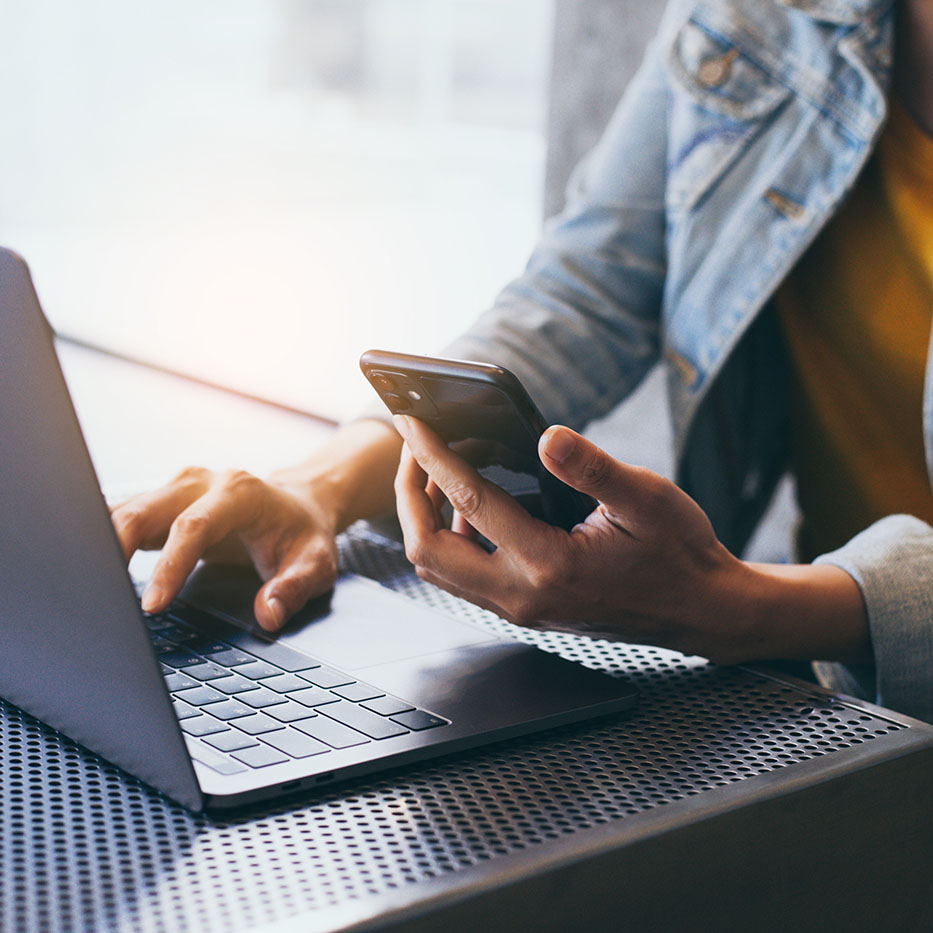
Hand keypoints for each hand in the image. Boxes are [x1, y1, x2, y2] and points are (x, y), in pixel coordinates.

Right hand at [111, 466, 338, 630]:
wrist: (298, 505)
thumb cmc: (302, 534)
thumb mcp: (315, 564)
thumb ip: (294, 588)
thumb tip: (268, 614)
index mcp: (240, 492)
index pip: (194, 526)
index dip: (170, 565)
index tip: (153, 605)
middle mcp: (203, 483)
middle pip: (146, 510)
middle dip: (116, 548)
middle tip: (99, 594)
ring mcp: (178, 490)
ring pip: (126, 510)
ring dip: (101, 543)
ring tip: (85, 584)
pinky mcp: (162, 504)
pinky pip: (123, 516)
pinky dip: (103, 539)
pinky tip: (89, 566)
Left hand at [392, 416, 869, 664]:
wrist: (701, 610)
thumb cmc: (679, 553)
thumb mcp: (647, 499)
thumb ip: (595, 467)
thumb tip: (547, 436)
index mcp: (549, 564)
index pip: (469, 503)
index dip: (434, 457)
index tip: (412, 423)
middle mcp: (523, 595)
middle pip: (429, 551)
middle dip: (409, 497)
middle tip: (415, 450)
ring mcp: (520, 608)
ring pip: (439, 570)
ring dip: (424, 521)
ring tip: (436, 473)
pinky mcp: (525, 609)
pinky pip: (463, 578)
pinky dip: (449, 540)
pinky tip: (469, 508)